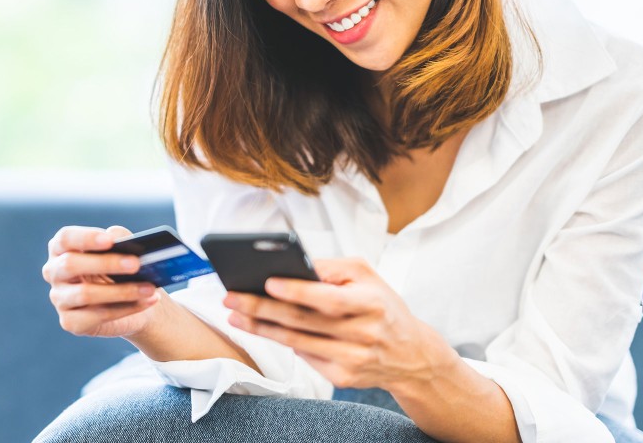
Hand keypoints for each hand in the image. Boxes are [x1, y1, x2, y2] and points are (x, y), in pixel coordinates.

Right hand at [42, 225, 163, 337]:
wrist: (133, 299)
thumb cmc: (122, 268)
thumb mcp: (122, 249)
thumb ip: (120, 239)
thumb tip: (120, 240)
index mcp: (62, 247)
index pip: (65, 238)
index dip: (86, 238)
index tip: (110, 241)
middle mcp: (54, 271)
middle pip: (71, 264)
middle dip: (106, 263)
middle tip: (136, 264)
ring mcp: (59, 298)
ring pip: (85, 294)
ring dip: (122, 291)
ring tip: (149, 288)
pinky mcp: (70, 322)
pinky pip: (97, 316)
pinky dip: (126, 309)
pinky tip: (146, 301)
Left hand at [222, 257, 444, 390]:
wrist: (411, 355)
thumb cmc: (382, 306)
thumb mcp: (367, 277)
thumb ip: (332, 268)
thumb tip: (294, 265)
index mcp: (371, 303)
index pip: (329, 299)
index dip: (298, 291)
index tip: (267, 282)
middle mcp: (364, 334)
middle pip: (304, 321)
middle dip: (262, 308)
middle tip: (231, 297)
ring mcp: (353, 359)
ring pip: (297, 342)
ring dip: (261, 327)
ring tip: (235, 314)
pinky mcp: (343, 377)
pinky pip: (304, 356)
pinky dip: (281, 342)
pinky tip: (261, 329)